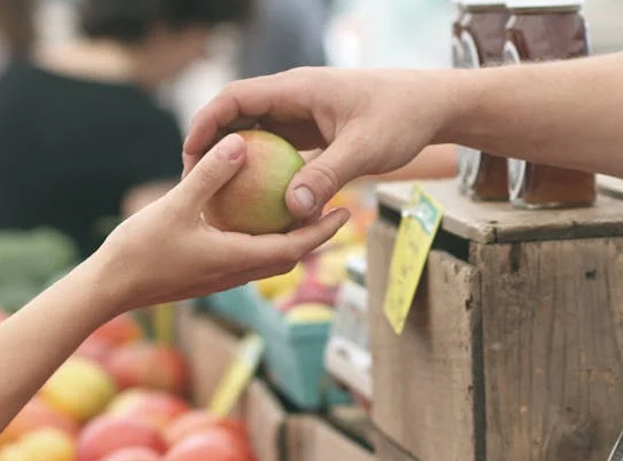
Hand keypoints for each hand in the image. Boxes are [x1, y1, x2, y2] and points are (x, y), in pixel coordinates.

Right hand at [91, 133, 348, 312]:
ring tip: (300, 209)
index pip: (294, 248)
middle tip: (335, 207)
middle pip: (288, 255)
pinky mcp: (205, 275)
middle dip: (314, 235)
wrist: (108, 289)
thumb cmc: (139, 250)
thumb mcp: (175, 205)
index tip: (346, 211)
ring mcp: (220, 277)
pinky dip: (259, 238)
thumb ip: (210, 175)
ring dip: (288, 238)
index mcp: (236, 259)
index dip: (322, 231)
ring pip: (267, 258)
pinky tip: (251, 215)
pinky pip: (244, 255)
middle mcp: (235, 273)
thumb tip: (240, 143)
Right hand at [183, 67, 455, 220]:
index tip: (190, 156)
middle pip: (238, 116)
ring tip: (217, 196)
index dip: (206, 123)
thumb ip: (327, 176)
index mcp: (297, 89)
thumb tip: (291, 210)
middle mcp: (294, 97)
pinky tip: (257, 203)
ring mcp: (303, 114)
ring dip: (237, 160)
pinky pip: (278, 149)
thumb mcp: (364, 149)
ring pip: (256, 133)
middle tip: (194, 183)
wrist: (432, 106)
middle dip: (212, 145)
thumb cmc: (402, 118)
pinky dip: (264, 170)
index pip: (235, 98)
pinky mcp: (314, 131)